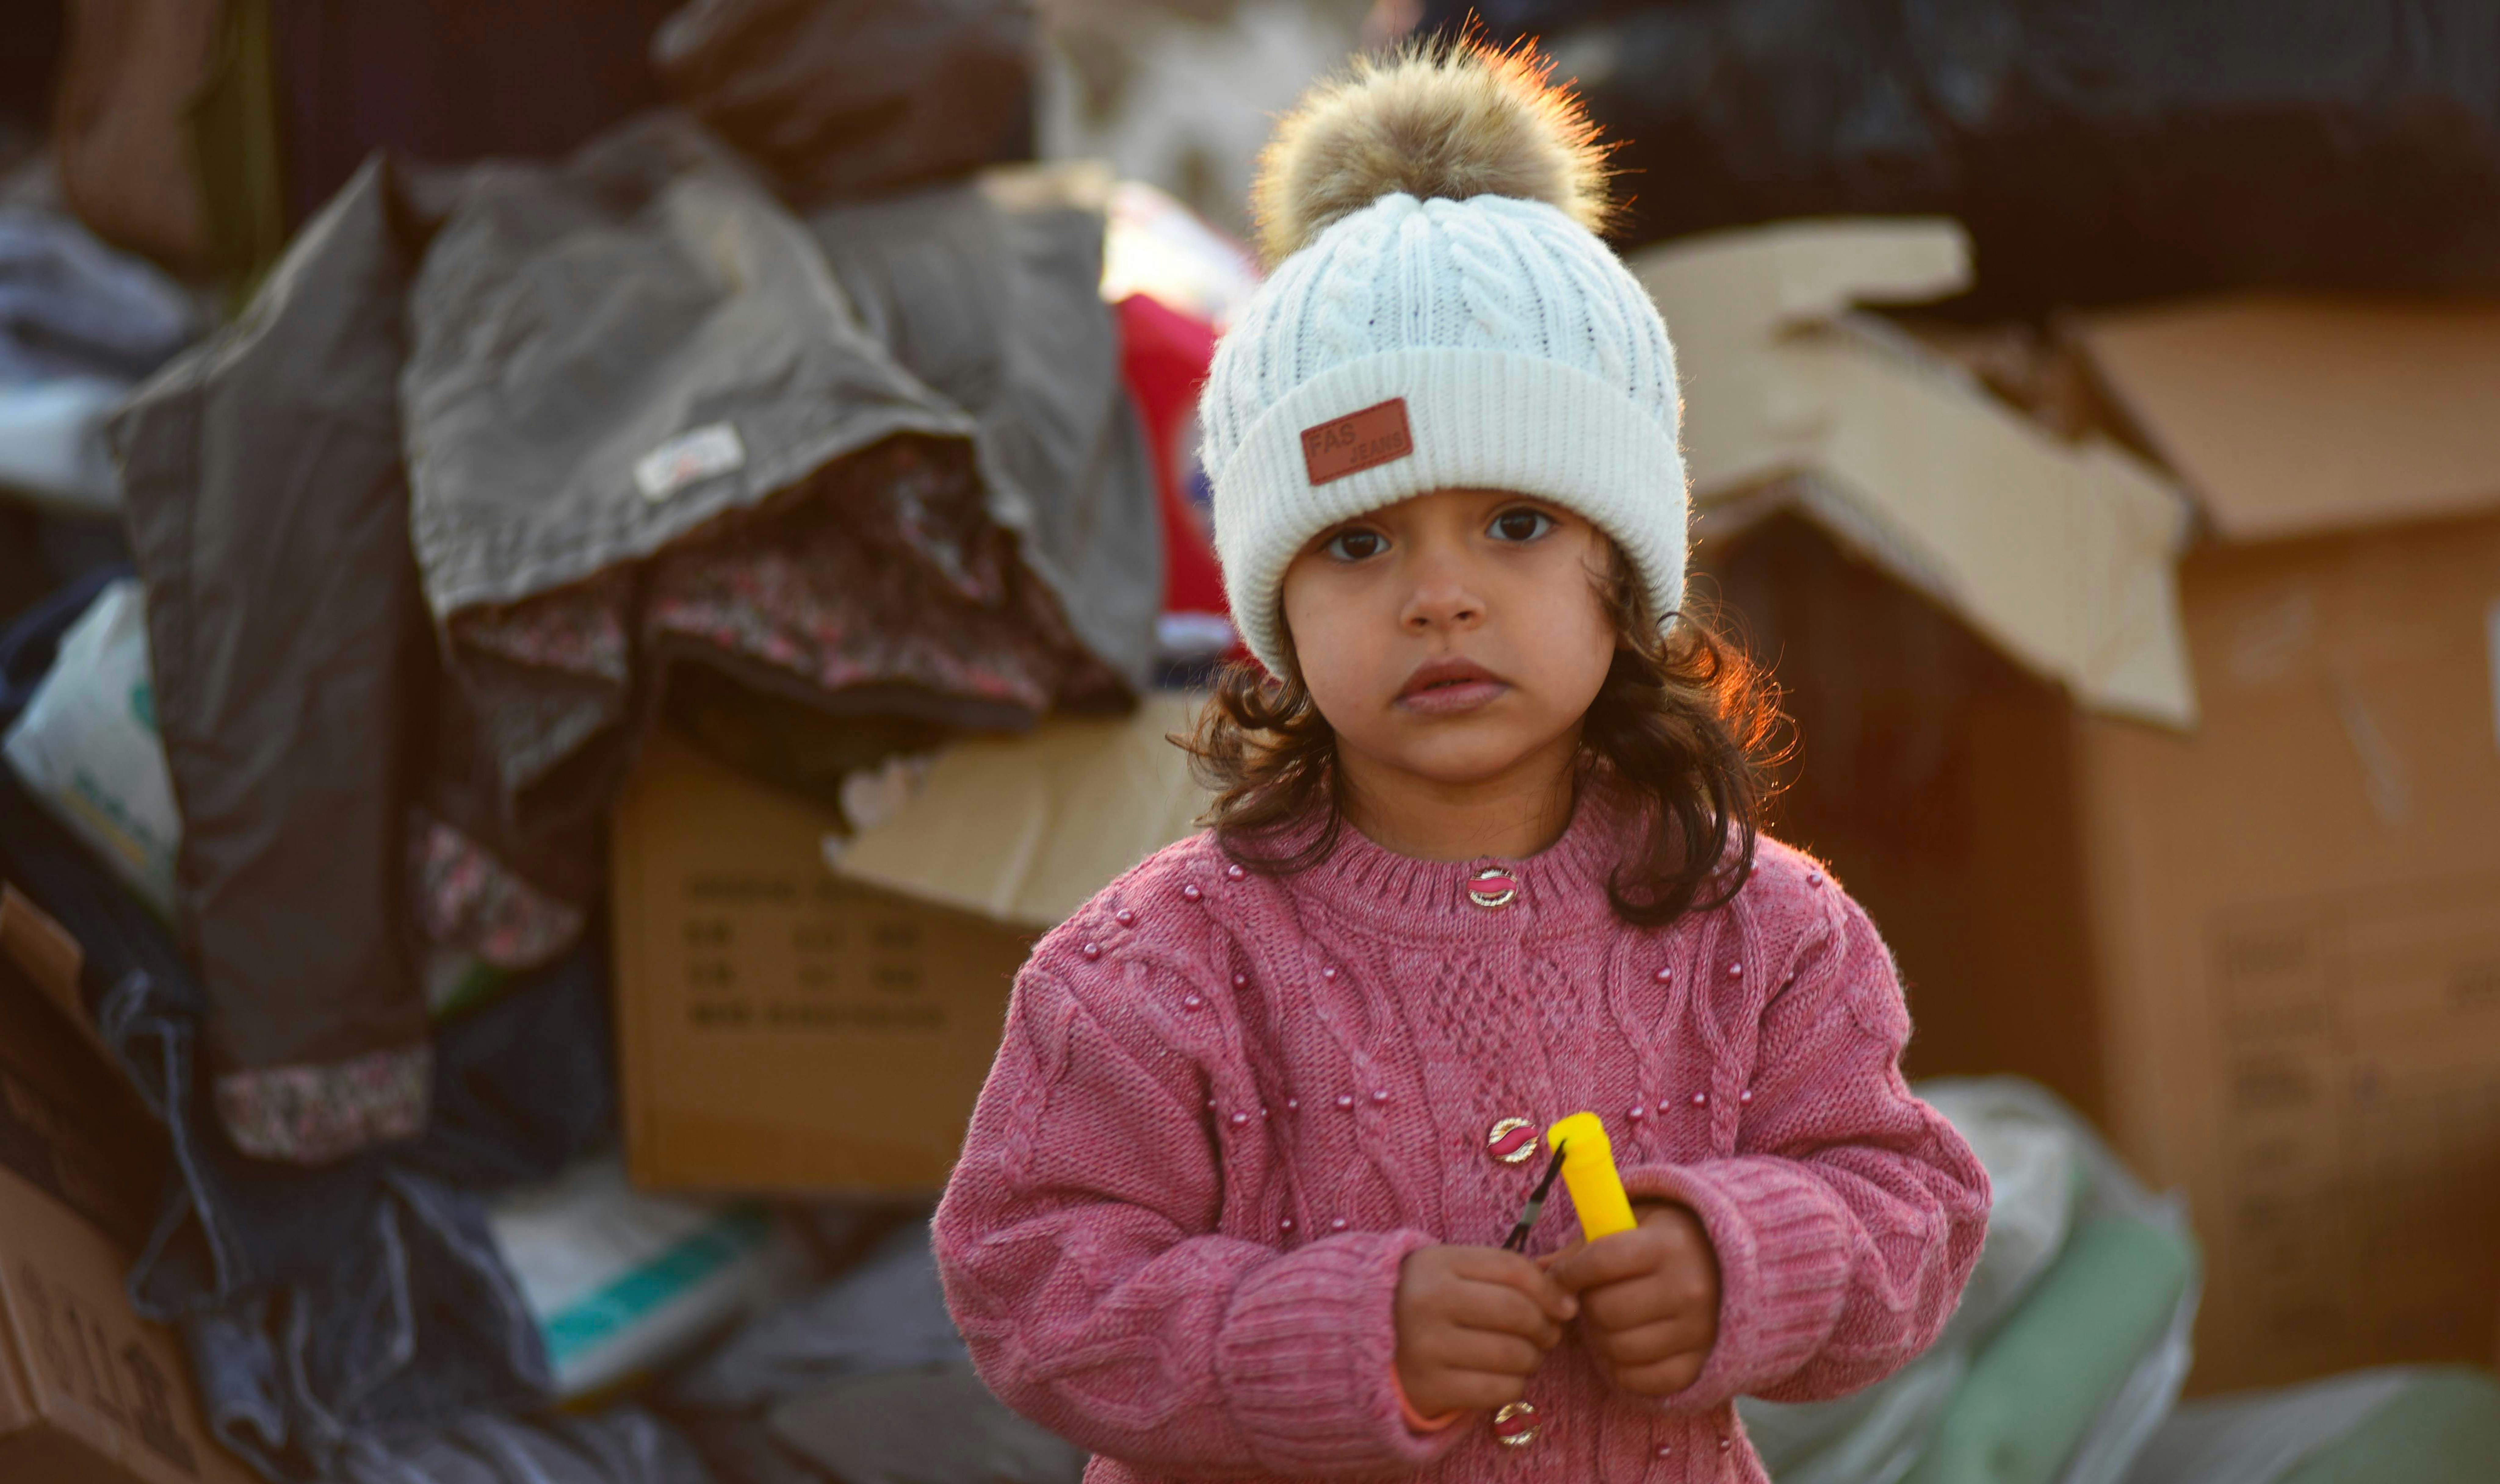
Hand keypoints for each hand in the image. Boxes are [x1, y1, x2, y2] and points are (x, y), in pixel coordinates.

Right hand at [1393, 1244, 1578, 1416]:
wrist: (1360, 1344)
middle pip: (1518, 1312)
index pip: (1513, 1270)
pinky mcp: (1429, 1389)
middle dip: (1545, 1327)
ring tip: (1523, 1355)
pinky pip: (1500, 1390)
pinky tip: (1502, 1377)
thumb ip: (1505, 1273)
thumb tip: (1566, 1298)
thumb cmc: (1424, 1303)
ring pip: (1514, 1355)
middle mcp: (1428, 1302)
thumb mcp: (1452, 1272)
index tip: (1565, 1306)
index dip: (1550, 1290)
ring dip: (1532, 1358)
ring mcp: (1426, 1348)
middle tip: (1546, 1334)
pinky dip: (1514, 1385)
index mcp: (1436, 1264)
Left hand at [1542, 1201, 1720, 1395]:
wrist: (1729, 1264)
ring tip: (1612, 1319)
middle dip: (1587, 1305)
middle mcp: (1689, 1289)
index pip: (1601, 1261)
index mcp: (1669, 1245)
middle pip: (1605, 1310)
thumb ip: (1585, 1246)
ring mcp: (1699, 1331)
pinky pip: (1642, 1381)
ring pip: (1618, 1348)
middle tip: (1594, 1297)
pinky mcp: (1700, 1364)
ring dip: (1602, 1337)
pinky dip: (1623, 1368)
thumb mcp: (1630, 1223)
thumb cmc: (1665, 1238)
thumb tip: (1537, 1271)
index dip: (1569, 1273)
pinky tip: (1627, 1344)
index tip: (1562, 1277)